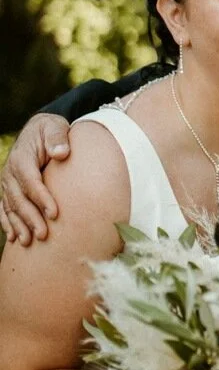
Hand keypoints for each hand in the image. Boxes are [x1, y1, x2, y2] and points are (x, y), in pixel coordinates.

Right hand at [0, 114, 70, 245]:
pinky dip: (8, 223)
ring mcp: (7, 182)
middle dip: (30, 218)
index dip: (41, 198)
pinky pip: (5, 208)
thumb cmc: (50, 130)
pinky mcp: (9, 189)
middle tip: (43, 235)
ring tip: (28, 242)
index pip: (31, 181)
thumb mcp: (55, 127)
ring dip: (19, 225)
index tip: (54, 213)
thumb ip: (58, 138)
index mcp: (22, 158)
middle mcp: (10, 172)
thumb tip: (61, 153)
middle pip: (19, 198)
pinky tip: (13, 238)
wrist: (37, 130)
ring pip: (11, 207)